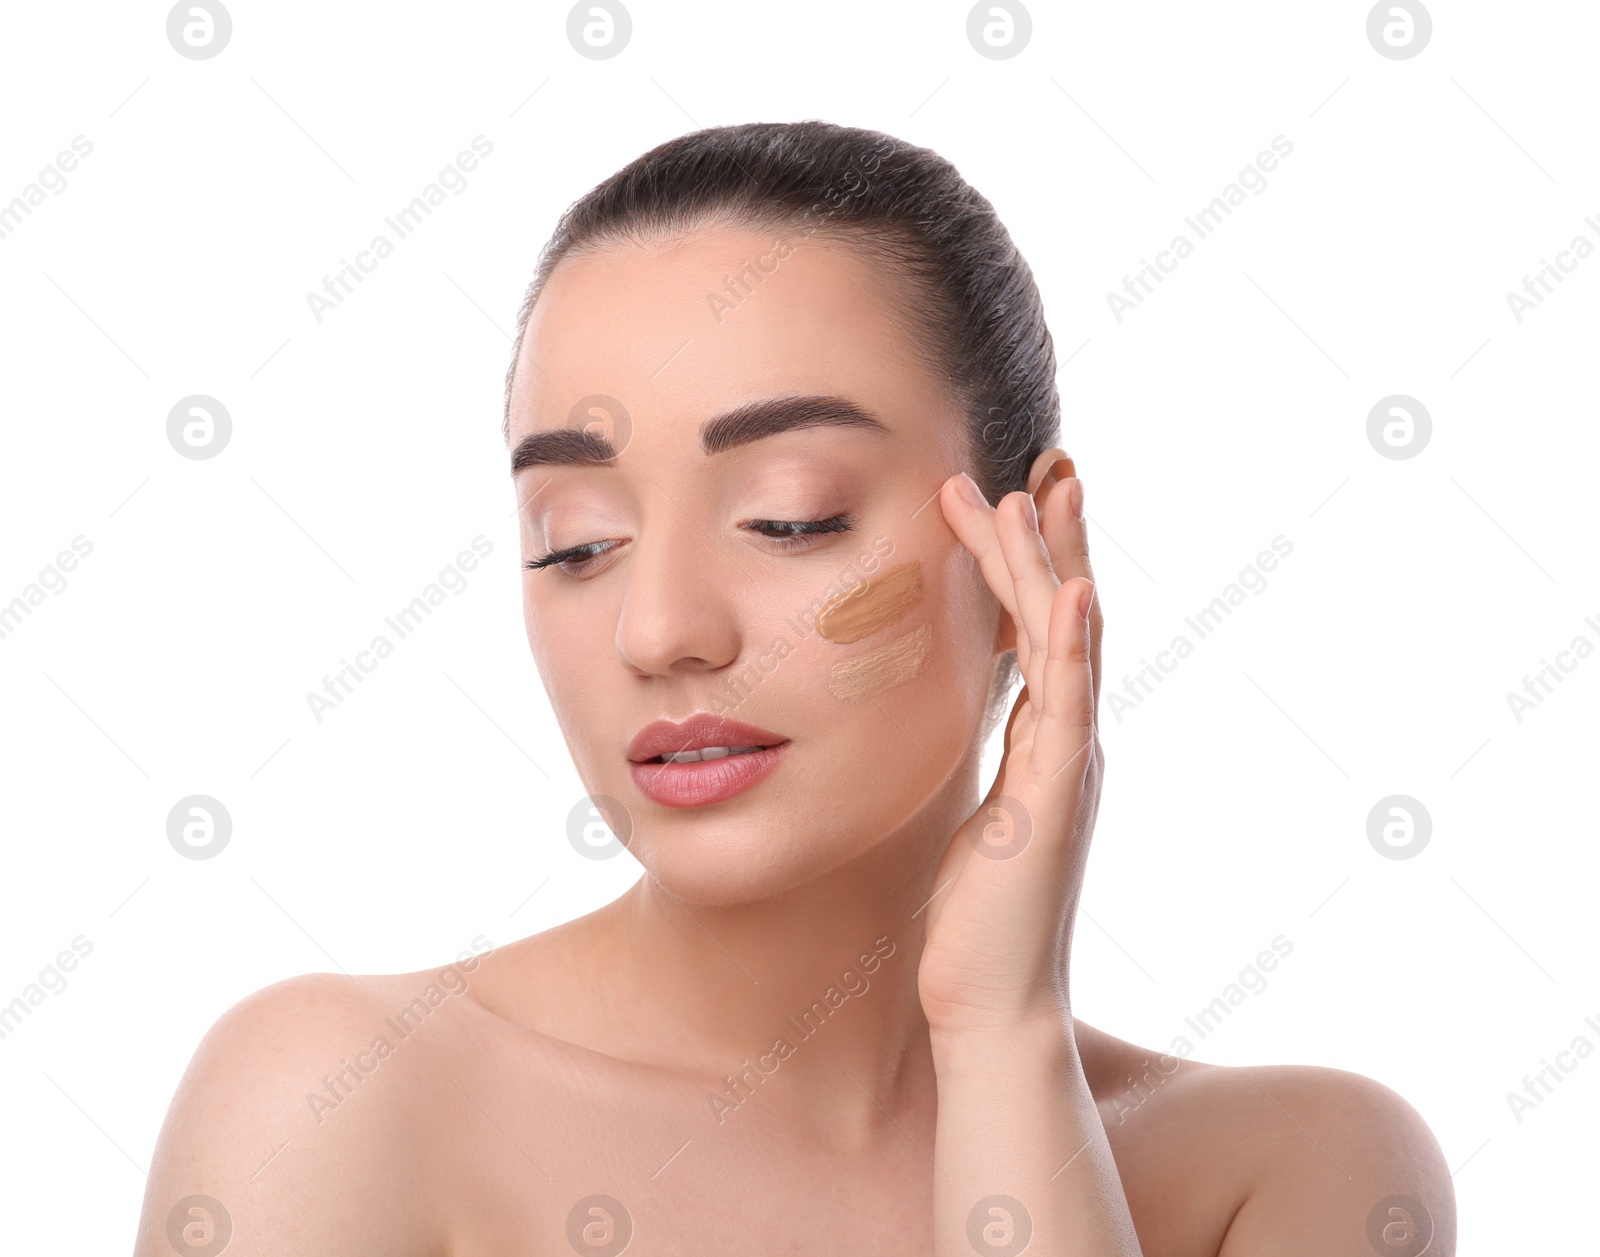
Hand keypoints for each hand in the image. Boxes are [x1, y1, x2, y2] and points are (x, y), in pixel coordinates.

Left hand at [917, 458, 1104, 1037]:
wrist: (991, 1003)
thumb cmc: (975, 920)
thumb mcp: (973, 821)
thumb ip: (984, 771)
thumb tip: (963, 736)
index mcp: (1044, 746)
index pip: (1040, 635)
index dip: (1030, 566)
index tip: (1008, 503)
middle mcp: (1068, 745)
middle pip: (1064, 620)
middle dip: (1049, 542)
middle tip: (1037, 469)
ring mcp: (1071, 768)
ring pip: (1068, 645)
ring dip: (1052, 567)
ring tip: (1033, 496)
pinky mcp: (1059, 800)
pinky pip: (1071, 708)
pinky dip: (1076, 647)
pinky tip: (1074, 593)